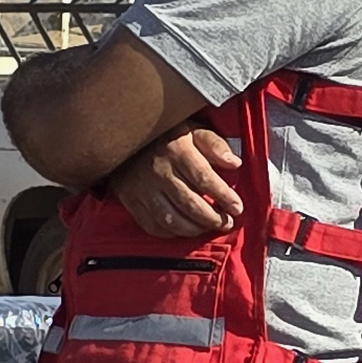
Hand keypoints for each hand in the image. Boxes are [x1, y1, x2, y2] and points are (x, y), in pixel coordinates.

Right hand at [111, 127, 243, 238]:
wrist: (124, 135)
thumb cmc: (168, 135)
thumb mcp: (193, 130)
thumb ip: (215, 145)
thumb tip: (234, 163)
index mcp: (176, 149)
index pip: (205, 179)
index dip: (224, 197)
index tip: (237, 208)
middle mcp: (158, 170)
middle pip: (190, 204)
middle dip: (213, 218)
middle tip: (227, 223)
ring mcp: (142, 188)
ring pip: (172, 219)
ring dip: (194, 229)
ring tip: (208, 227)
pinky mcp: (130, 200)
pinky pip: (152, 225)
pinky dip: (171, 233)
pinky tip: (184, 229)